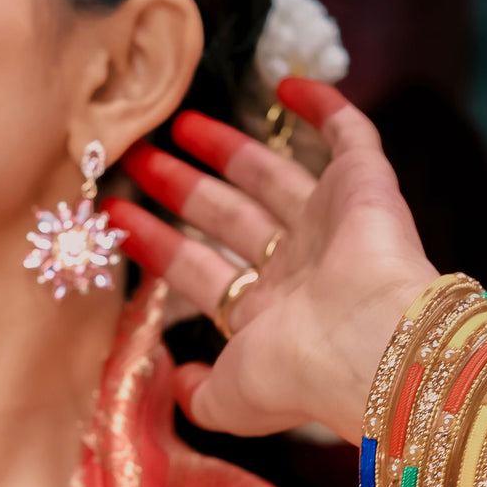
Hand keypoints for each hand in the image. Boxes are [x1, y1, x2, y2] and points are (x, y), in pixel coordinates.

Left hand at [105, 78, 436, 444]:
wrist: (370, 344)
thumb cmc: (299, 374)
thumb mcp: (229, 402)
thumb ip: (196, 395)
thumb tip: (173, 380)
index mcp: (266, 314)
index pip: (198, 269)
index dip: (156, 242)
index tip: (116, 216)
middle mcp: (298, 267)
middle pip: (227, 216)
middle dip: (182, 188)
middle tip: (139, 157)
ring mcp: (332, 225)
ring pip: (271, 175)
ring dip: (227, 148)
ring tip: (178, 123)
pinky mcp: (367, 185)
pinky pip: (350, 135)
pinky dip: (324, 107)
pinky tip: (287, 84)